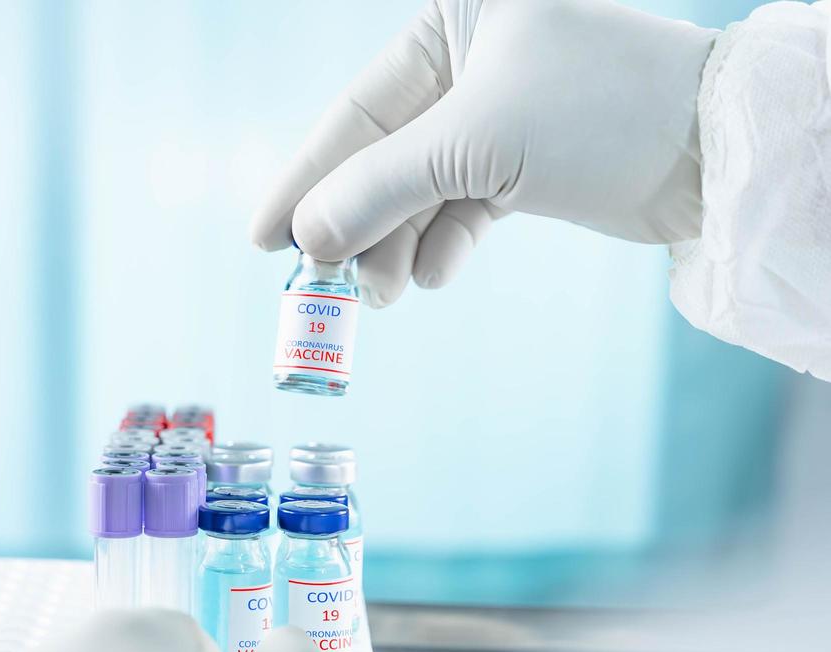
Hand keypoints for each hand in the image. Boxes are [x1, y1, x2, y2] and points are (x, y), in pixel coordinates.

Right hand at [250, 0, 716, 306]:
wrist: (716, 151)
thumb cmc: (598, 111)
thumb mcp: (473, 143)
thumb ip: (379, 189)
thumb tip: (306, 238)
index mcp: (455, 18)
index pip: (358, 109)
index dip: (307, 177)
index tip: (265, 238)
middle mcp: (472, 58)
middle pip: (384, 156)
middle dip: (357, 224)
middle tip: (325, 286)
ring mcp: (498, 113)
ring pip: (419, 190)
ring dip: (396, 246)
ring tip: (386, 293)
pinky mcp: (525, 162)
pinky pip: (460, 208)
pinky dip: (443, 244)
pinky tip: (432, 275)